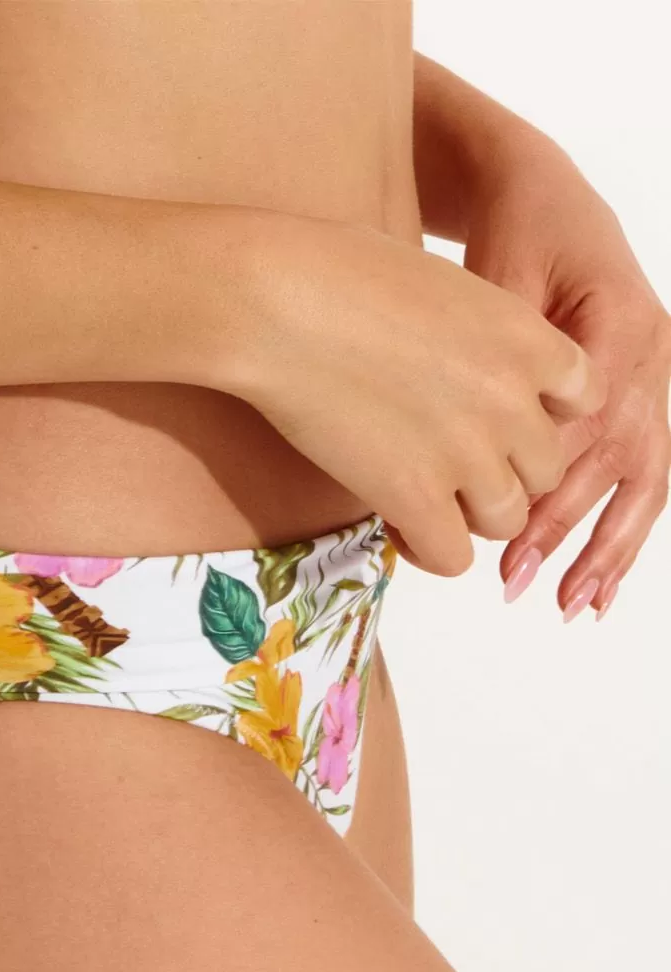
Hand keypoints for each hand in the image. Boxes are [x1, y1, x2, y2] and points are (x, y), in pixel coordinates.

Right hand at [223, 210, 605, 577]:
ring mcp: (467, 454)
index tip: (495, 415)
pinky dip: (429, 549)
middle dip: (503, 471)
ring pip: (507, 520)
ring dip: (468, 516)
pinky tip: (396, 523)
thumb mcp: (442, 286)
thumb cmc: (336, 274)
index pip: (581, 401)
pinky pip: (453, 558)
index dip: (539, 415)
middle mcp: (511, 401)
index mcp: (526, 338)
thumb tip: (461, 371)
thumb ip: (477, 335)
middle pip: (545, 470)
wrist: (277, 302)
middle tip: (449, 464)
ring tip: (422, 498)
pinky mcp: (414, 497)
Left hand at [463, 138, 670, 619]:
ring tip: (573, 606)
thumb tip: (489, 430)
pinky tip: (599, 585)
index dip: (554, 485)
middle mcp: (654, 354)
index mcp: (623, 324)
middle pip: (624, 460)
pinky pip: (646, 471)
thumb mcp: (499, 272)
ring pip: (647, 476)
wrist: (540, 193)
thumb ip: (504, 349)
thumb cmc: (514, 227)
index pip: (595, 424)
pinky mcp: (641, 394)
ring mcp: (657, 376)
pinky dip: (624, 530)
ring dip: (610, 548)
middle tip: (521, 583)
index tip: (509, 536)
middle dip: (574, 530)